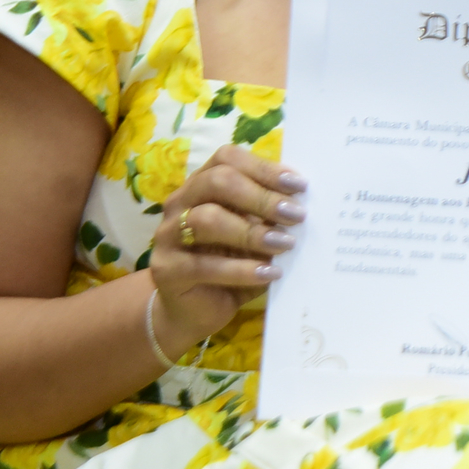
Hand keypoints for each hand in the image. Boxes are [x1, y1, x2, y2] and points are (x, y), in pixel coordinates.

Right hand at [148, 144, 306, 355]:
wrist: (196, 310)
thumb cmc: (231, 263)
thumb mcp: (254, 235)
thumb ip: (269, 216)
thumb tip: (302, 203)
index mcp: (201, 184)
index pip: (227, 159)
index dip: (264, 168)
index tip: (299, 186)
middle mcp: (180, 203)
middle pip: (217, 182)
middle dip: (262, 197)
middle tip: (296, 215)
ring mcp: (168, 235)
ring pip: (207, 220)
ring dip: (252, 232)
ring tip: (284, 244)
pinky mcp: (167, 269)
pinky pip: (204, 265)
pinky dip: (242, 269)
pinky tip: (268, 273)